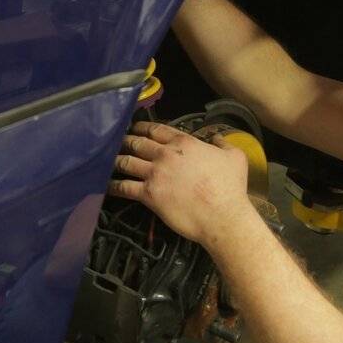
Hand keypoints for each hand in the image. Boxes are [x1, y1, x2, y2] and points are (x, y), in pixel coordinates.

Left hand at [110, 121, 258, 246]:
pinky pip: (124, 187)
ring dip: (116, 160)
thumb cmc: (231, 187)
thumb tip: (217, 139)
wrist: (223, 216)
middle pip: (138, 143)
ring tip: (109, 160)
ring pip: (127, 162)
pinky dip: (113, 185)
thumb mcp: (235, 157)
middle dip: (126, 141)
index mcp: (184, 143)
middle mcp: (165, 154)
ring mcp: (155, 173)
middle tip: (119, 142)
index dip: (143, 127)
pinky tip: (107, 185)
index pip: (157, 129)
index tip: (136, 127)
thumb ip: (223, 144)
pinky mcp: (148, 194)